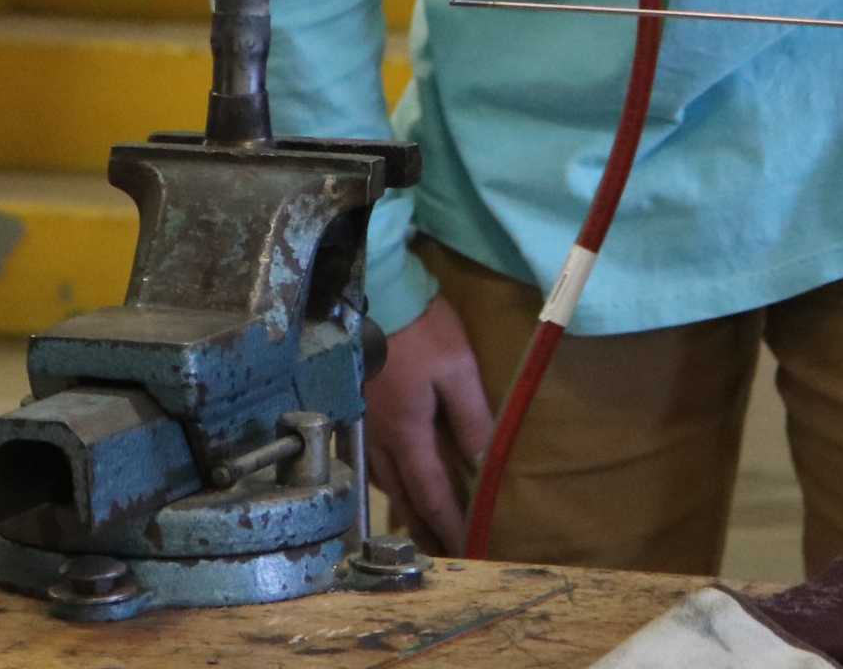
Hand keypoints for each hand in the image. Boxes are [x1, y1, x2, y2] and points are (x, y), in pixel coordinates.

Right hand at [363, 295, 494, 554]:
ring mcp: (365, 424)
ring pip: (384, 481)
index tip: (463, 546)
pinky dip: (388, 481)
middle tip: (440, 550)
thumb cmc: (420, 329)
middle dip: (423, 526)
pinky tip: (394, 479)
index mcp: (408, 432)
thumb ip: (472, 415)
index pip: (430, 491)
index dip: (447, 522)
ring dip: (403, 507)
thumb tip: (484, 461)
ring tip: (419, 525)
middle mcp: (381, 438)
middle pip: (403, 495)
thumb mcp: (457, 368)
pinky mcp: (358, 407)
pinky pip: (373, 461)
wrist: (375, 292)